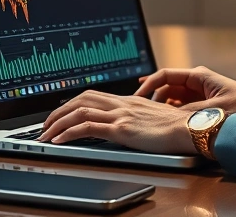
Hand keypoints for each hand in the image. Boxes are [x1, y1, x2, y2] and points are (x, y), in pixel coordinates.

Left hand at [37, 90, 194, 154]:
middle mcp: (122, 103)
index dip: (72, 102)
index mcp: (129, 100)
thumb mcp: (155, 118)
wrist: (190, 129)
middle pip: (81, 98)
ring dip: (56, 122)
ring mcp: (121, 114)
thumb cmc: (179, 127)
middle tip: (46, 124)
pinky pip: (86, 127)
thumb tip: (133, 126)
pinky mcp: (121, 129)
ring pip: (79, 110)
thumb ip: (140, 118)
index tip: (62, 113)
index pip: (93, 94)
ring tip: (45, 134)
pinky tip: (58, 141)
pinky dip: (67, 133)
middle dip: (59, 110)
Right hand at [134, 66, 235, 113]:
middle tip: (142, 113)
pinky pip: (181, 107)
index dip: (148, 84)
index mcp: (198, 76)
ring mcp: (198, 92)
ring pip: (172, 99)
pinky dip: (173, 114)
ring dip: (163, 108)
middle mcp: (196, 82)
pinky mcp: (201, 104)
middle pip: (165, 88)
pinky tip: (168, 124)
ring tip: (153, 120)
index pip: (165, 75)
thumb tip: (167, 118)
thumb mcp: (213, 111)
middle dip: (153, 99)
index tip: (137, 96)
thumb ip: (189, 113)